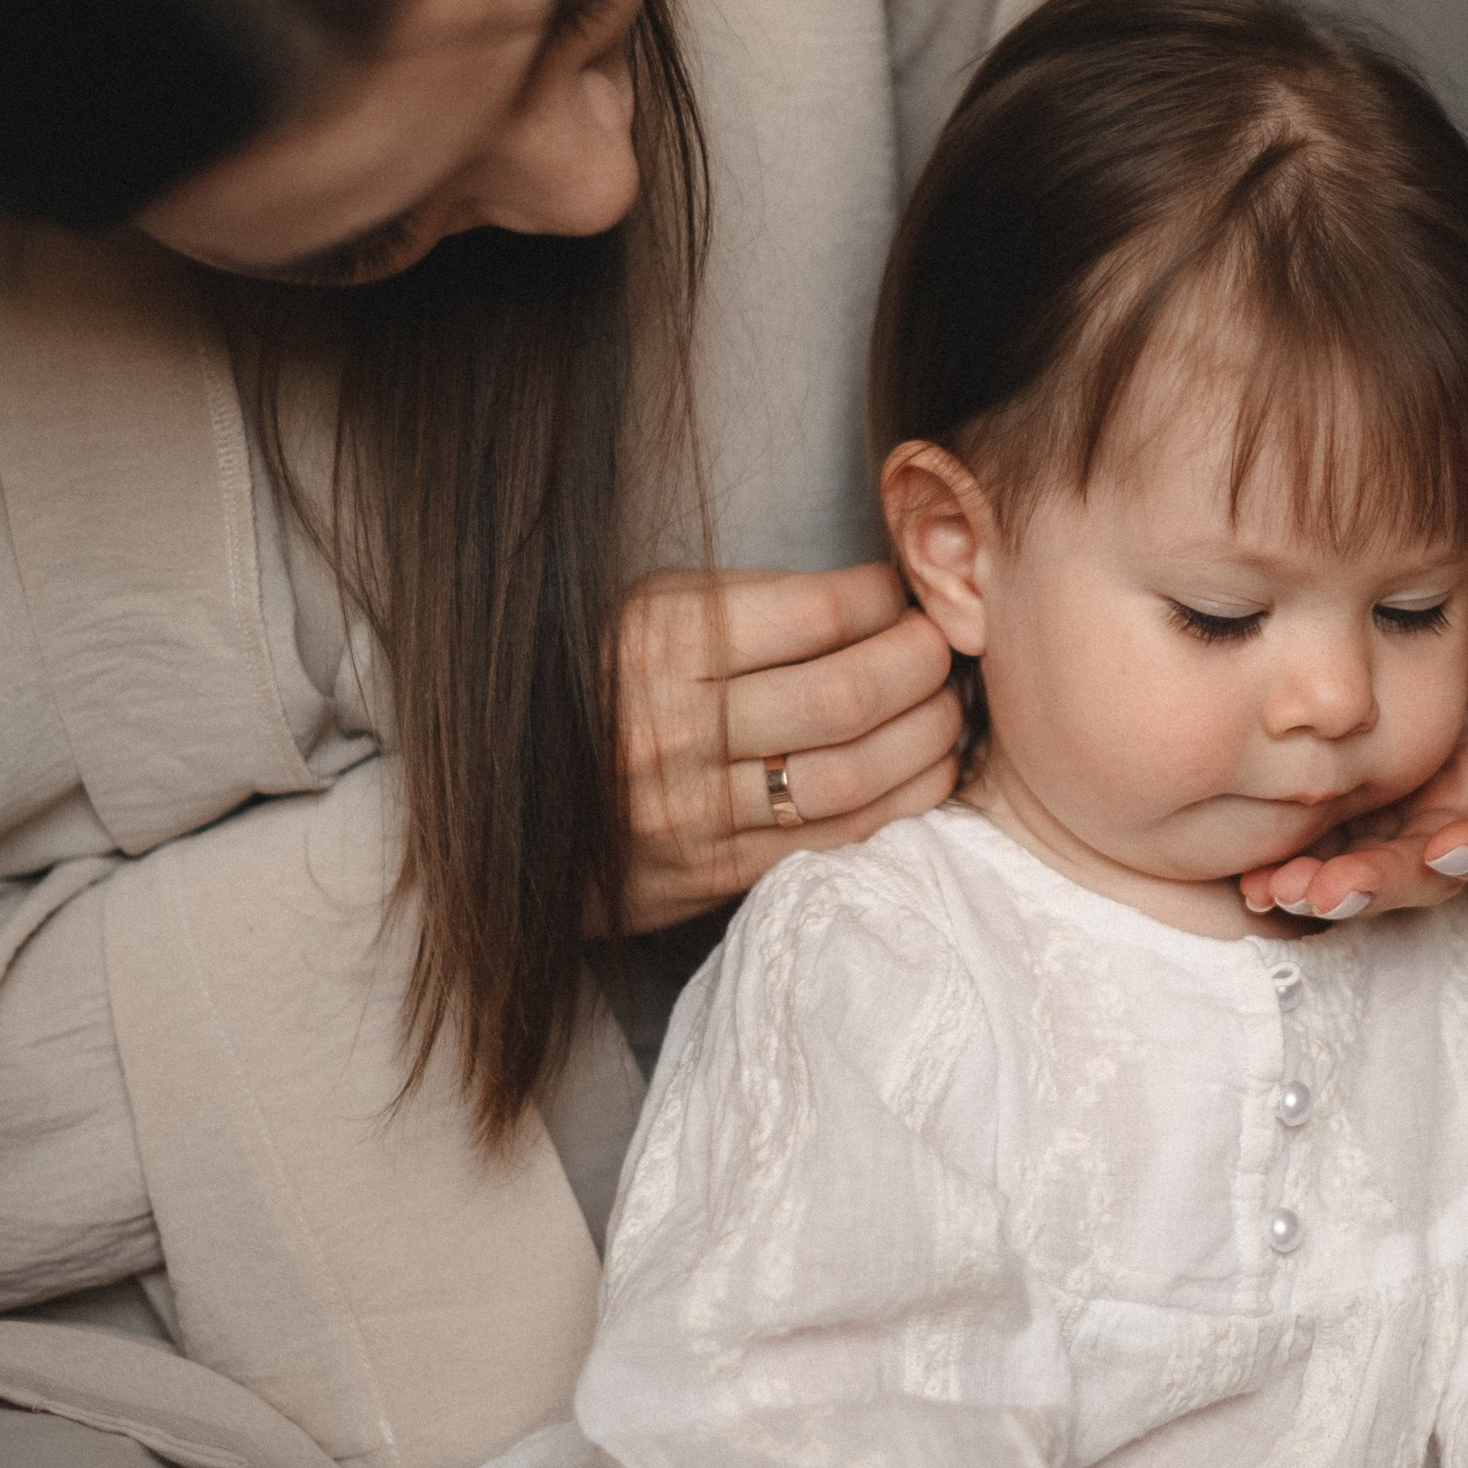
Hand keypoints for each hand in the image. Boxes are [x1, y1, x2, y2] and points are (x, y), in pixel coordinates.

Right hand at [615, 565, 963, 932]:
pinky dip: (903, 799)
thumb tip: (870, 598)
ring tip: (949, 708)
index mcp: (660, 642)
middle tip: (942, 649)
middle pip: (846, 695)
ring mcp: (693, 808)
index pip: (817, 613)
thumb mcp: (647, 615)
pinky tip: (928, 770)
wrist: (518, 809)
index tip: (900, 597)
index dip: (885, 600)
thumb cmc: (609, 689)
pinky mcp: (714, 870)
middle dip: (921, 665)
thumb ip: (746, 602)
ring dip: (927, 737)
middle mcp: (674, 726)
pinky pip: (836, 835)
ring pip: (851, 774)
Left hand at [1240, 564, 1467, 921]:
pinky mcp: (1348, 839)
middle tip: (1333, 889)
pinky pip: (1322, 871)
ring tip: (1278, 888)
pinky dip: (1292, 881)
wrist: (1373, 632)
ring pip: (1374, 885)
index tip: (1449, 850)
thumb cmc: (1457, 621)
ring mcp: (1403, 835)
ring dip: (1331, 892)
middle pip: (1436, 877)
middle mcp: (1464, 820)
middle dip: (1388, 884)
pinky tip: (1254, 882)